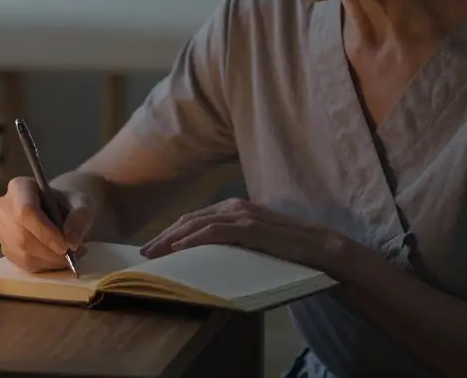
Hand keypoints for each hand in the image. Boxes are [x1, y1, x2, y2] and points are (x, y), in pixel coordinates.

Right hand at [0, 176, 93, 272]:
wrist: (60, 209)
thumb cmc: (69, 202)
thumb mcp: (83, 203)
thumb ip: (80, 218)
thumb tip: (72, 242)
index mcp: (20, 187)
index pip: (26, 211)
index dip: (45, 232)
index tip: (66, 246)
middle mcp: (4, 206)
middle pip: (22, 235)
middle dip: (49, 251)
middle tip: (73, 256)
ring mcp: (1, 228)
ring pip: (21, 252)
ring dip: (49, 261)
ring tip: (70, 258)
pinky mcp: (5, 247)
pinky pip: (22, 263)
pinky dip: (43, 266)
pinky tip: (58, 261)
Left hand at [139, 197, 351, 273]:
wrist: (322, 250)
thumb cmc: (290, 252)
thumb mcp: (255, 245)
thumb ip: (234, 243)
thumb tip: (209, 257)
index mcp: (235, 209)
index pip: (194, 220)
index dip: (170, 233)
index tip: (153, 248)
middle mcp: (235, 207)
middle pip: (189, 220)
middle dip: (164, 236)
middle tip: (143, 253)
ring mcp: (243, 216)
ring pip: (197, 224)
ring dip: (171, 239)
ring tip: (153, 254)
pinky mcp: (251, 228)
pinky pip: (215, 232)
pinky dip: (193, 239)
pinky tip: (178, 249)